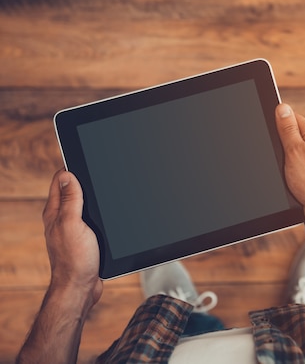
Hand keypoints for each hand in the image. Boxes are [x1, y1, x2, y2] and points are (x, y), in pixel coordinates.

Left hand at [42, 170, 102, 305]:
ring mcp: (72, 229)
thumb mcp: (72, 224)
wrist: (80, 288)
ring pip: (83, 205)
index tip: (87, 158)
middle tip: (98, 168)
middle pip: (72, 190)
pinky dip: (98, 213)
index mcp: (55, 212)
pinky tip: (108, 214)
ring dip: (93, 197)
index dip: (72, 167)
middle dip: (83, 178)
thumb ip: (70, 200)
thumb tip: (67, 174)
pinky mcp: (84, 239)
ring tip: (103, 186)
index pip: (60, 180)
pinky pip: (91, 219)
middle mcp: (61, 218)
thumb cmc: (74, 259)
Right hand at [275, 104, 304, 216]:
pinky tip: (289, 177)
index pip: (291, 117)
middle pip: (291, 134)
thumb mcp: (295, 151)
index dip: (278, 124)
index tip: (271, 134)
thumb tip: (282, 107)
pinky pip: (296, 164)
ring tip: (286, 170)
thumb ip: (288, 129)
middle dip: (280, 143)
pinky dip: (289, 169)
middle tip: (280, 156)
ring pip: (291, 151)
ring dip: (284, 159)